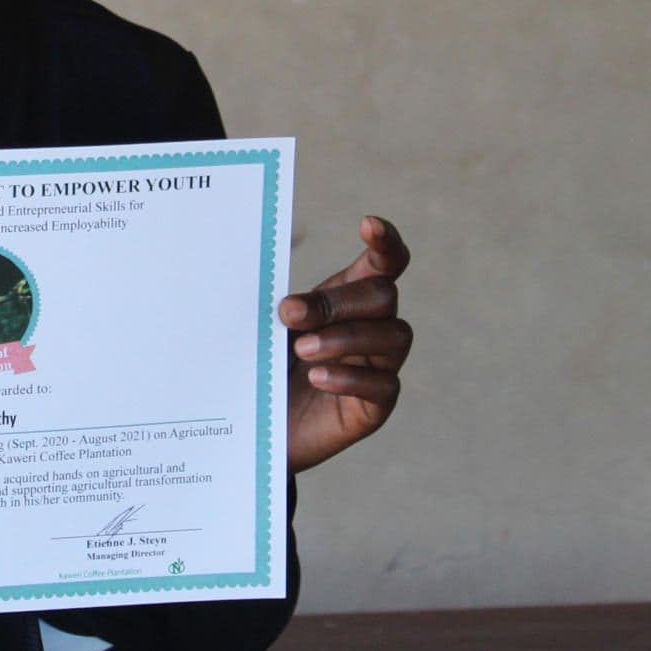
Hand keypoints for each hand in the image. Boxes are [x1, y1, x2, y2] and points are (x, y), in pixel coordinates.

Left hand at [280, 217, 410, 473]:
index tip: (366, 224)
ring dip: (343, 337)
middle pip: (383, 295)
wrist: (258, 425)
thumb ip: (283, 290)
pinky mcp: (376, 405)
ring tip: (301, 349)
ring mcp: (381, 365)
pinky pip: (383, 385)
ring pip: (392, 336)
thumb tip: (291, 237)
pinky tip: (318, 377)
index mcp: (350, 296)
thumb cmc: (268, 364)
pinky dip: (349, 376)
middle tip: (289, 313)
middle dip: (337, 300)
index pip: (385, 263)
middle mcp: (374, 325)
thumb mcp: (270, 323)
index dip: (385, 241)